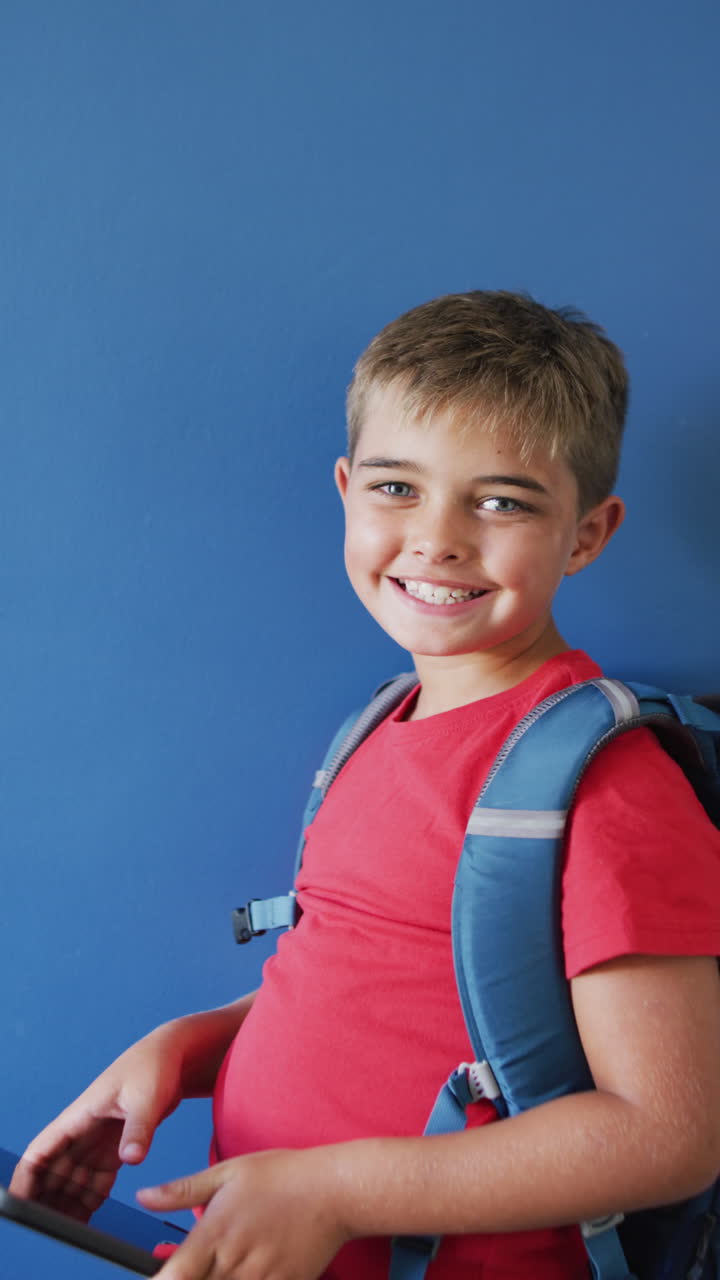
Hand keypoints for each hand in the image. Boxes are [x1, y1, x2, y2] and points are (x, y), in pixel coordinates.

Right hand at [10, 1022, 186, 1218]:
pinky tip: (90, 1216)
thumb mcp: (146, 1096)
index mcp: (79, 1116)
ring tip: (70, 1230)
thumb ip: (138, 1128)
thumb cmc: (153, 1065)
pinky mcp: (117, 1146)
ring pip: (74, 1180)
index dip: (26, 1178)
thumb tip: (131, 1158)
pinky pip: (97, 1179)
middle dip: (47, 1199)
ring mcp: (98, 1140)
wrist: (174, 1056)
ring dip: (68, 1203)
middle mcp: (83, 1131)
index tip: (21, 1203)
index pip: (40, 1151)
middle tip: (52, 1229)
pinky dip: (91, 1198)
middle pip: (53, 1172)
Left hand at [137, 1148, 350, 1279]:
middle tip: (196, 1270)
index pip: (173, 1277)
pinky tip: (246, 1273)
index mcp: (214, 1233)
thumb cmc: (281, 1175)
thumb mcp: (228, 1171)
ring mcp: (260, 1279)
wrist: (333, 1189)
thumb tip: (143, 1196)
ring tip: (223, 1269)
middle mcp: (233, 1262)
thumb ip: (182, 1190)